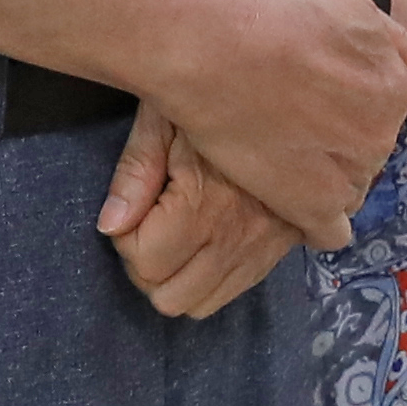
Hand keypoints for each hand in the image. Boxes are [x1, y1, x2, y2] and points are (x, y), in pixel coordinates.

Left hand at [94, 110, 303, 317]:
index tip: (137, 204)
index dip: (124, 236)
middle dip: (146, 266)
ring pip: (198, 305)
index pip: (143, 260)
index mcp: (204, 204)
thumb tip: (110, 226)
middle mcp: (235, 239)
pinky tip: (203, 242)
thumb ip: (136, 171)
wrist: (296, 101)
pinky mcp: (275, 254)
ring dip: (175, 279)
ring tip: (174, 237)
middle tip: (149, 225)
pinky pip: (230, 295)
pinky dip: (205, 280)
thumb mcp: (166, 117)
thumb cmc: (219, 100)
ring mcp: (260, 251)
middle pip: (168, 296)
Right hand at [158, 0, 406, 244]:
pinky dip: (316, 225)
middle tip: (289, 125)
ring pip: (348, 190)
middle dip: (336, 144)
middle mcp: (383, 136)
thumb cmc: (278, 19)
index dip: (345, 110)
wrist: (218, 49)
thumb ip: (396, 41)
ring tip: (280, 158)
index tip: (311, 102)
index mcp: (396, 90)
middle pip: (366, 152)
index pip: (382, 116)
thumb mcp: (352, 7)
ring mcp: (350, 175)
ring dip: (323, 182)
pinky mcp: (314, 206)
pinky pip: (331, 233)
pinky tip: (292, 206)